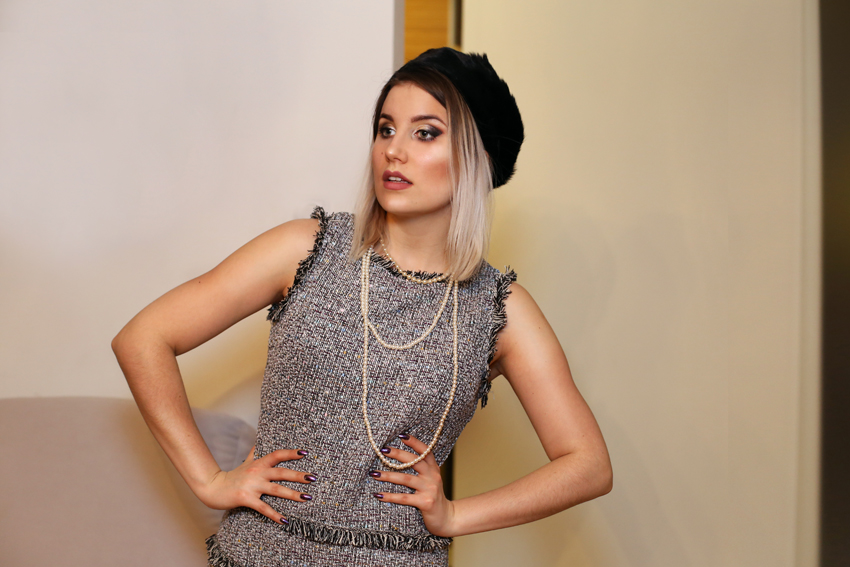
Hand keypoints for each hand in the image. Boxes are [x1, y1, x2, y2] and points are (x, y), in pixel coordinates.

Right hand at [197, 447, 316, 524]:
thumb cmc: (232, 476)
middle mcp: (257, 473)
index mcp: (259, 463)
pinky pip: (264, 508)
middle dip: (298, 475)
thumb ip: (254, 453)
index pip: (277, 455)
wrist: (213, 488)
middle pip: (281, 472)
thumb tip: (258, 442)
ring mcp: (252, 486)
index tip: (305, 453)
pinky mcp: (247, 499)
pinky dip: (275, 515)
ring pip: (276, 490)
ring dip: (293, 494)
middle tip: (313, 478)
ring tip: (307, 498)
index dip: (291, 453)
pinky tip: (285, 520)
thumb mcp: (245, 462)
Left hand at [369, 434, 456, 536]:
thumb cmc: (433, 496)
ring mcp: (430, 489)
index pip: (425, 451)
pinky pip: (404, 498)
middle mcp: (433, 476)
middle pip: (414, 461)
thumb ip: (421, 469)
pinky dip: (390, 496)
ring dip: (388, 475)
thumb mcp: (431, 479)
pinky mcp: (426, 502)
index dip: (414, 442)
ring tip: (374, 473)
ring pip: (406, 479)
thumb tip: (399, 457)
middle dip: (397, 454)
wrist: (446, 518)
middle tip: (382, 450)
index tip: (401, 435)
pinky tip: (378, 495)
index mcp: (434, 468)